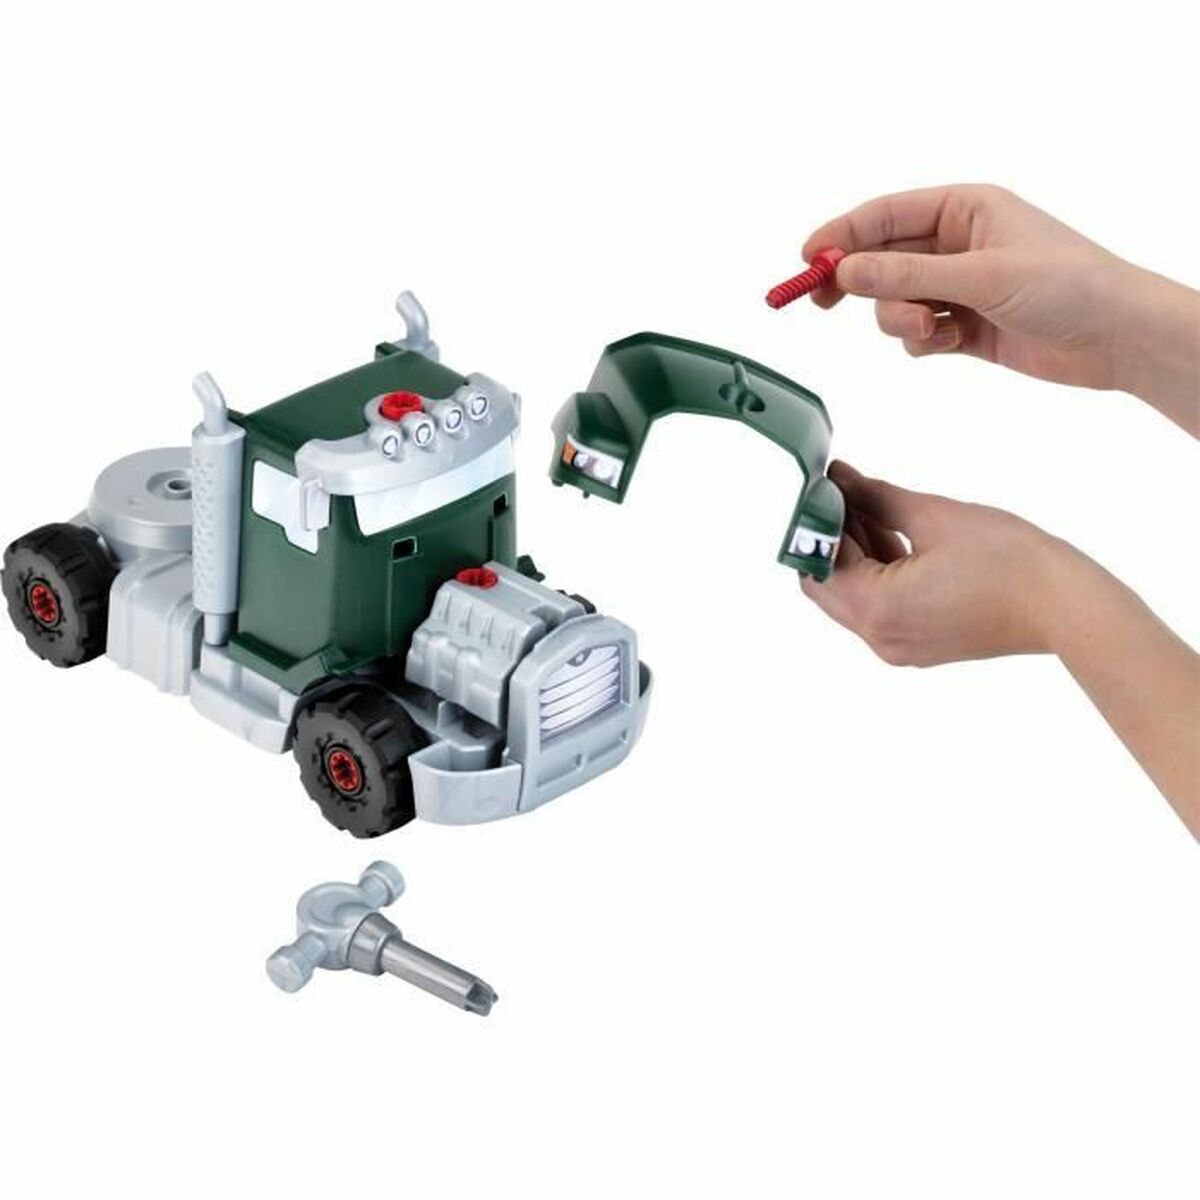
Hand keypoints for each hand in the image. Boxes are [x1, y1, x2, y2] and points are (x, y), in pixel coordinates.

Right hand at [802, 185, 1199, 432]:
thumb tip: (846, 270)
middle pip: (882, 259)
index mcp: (965, 208)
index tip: (808, 259)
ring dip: (901, 320)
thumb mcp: (981, 275)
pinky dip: (925, 342)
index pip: (886, 214)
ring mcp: (958, 286)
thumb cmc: (1068, 286)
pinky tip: (954, 343)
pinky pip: (918, 333)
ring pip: (895, 301)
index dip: (842, 235)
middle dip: (859, 282)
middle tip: (821, 303)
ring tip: (932, 330)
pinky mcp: (964, 326)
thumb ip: (908, 273)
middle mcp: (957, 243)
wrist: (1117, 338)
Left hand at [802, 462, 1062, 665]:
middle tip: (846, 492)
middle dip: (834, 539)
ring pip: (854, 597)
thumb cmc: (1010, 561)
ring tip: (873, 506)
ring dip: (857, 554)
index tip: (826, 488)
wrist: (1066, 606)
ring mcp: (900, 647)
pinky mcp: (920, 645)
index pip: (819, 566)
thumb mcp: (932, 516)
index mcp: (877, 609)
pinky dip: (879, 574)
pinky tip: (894, 533)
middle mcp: (880, 637)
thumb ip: (875, 497)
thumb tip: (841, 479)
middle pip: (830, 586)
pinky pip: (882, 608)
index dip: (818, 525)